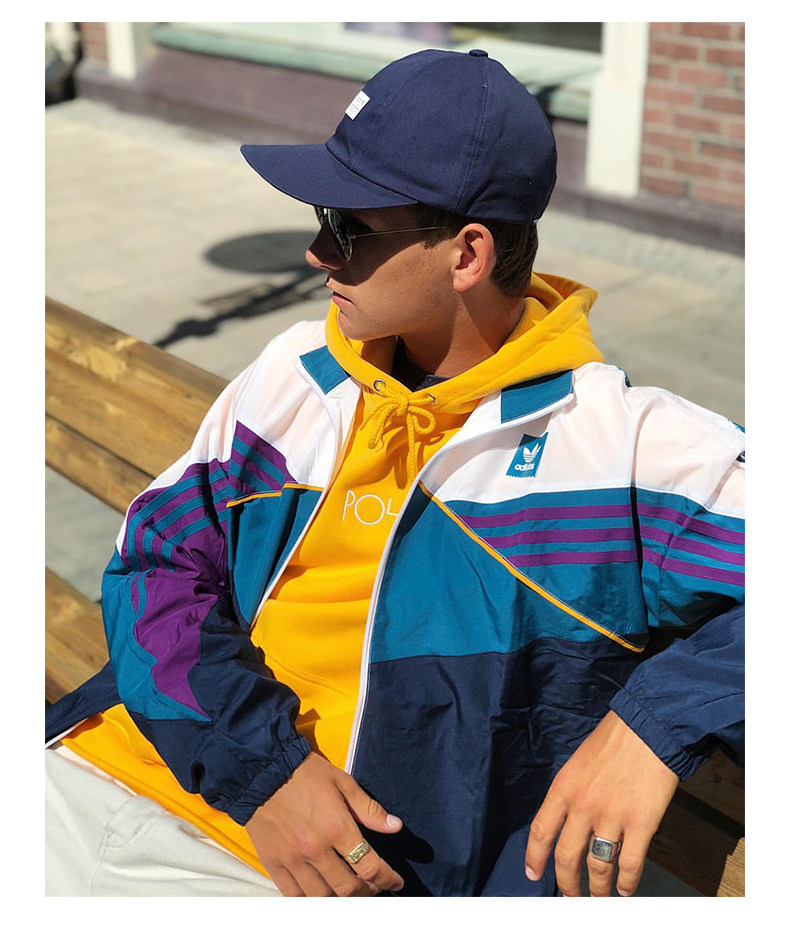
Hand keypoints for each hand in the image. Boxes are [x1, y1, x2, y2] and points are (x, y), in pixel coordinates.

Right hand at [245, 751, 404, 895]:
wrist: (263, 770)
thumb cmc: (304, 773)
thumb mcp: (343, 783)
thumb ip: (369, 809)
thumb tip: (394, 826)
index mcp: (337, 827)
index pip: (369, 866)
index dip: (387, 878)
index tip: (395, 882)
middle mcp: (316, 849)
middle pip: (348, 888)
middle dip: (367, 891)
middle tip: (373, 887)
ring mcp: (293, 860)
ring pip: (322, 897)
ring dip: (340, 900)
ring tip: (349, 892)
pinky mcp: (274, 863)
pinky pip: (294, 895)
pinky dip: (309, 901)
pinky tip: (319, 895)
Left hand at [524, 710, 678, 896]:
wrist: (647, 727)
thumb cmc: (614, 740)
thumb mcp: (578, 762)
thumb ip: (571, 792)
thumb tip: (568, 821)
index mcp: (563, 788)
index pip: (540, 831)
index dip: (534, 857)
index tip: (533, 874)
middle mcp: (582, 806)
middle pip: (566, 857)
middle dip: (566, 883)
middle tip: (569, 897)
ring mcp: (612, 817)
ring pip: (598, 867)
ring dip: (597, 889)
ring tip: (598, 898)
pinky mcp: (641, 824)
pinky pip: (630, 865)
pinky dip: (627, 883)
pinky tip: (625, 889)